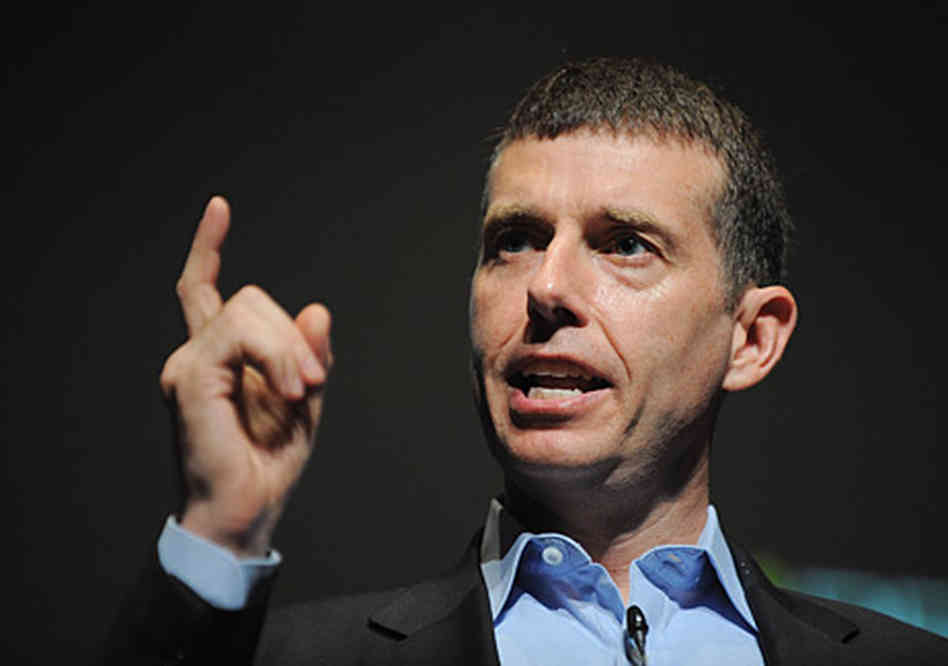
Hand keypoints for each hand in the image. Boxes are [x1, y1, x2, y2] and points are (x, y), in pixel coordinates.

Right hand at [160, 196, 331, 556]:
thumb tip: (315, 308)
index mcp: (218, 358)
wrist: (245, 512)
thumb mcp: (305, 400)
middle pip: (249, 297)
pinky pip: (239, 333)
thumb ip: (307, 355)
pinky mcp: (190, 377)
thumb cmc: (269, 464)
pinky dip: (277, 356)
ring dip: (288, 348)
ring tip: (301, 392)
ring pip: (247, 308)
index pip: (203, 290)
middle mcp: (196, 354)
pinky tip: (290, 391)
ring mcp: (188, 364)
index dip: (208, 248)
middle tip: (313, 383)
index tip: (219, 207)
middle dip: (293, 335)